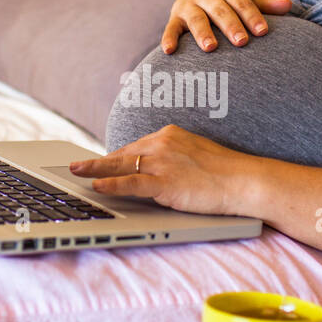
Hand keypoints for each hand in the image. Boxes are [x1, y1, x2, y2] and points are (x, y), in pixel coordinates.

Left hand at [68, 124, 257, 215]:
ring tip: (76, 172)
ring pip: (121, 166)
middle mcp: (162, 143)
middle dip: (99, 162)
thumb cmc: (225, 172)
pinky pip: (131, 182)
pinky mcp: (165, 182)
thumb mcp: (196, 154)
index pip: (135, 147)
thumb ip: (174, 157)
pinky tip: (96, 185)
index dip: (115, 158)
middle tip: (77, 165)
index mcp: (170, 135)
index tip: (100, 164)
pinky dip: (111, 184)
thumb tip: (158, 168)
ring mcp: (162, 162)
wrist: (244, 181)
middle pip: (123, 154)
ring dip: (95, 170)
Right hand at [162, 0, 290, 53]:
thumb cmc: (228, 2)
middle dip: (231, 26)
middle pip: (220, 11)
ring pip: (196, 19)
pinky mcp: (174, 18)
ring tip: (210, 48)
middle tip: (242, 42)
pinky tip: (170, 51)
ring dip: (202, 33)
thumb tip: (289, 6)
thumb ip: (265, 5)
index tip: (263, 32)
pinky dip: (168, 39)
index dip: (253, 16)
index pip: (242, 3)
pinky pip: (171, 29)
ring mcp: (189, 6)